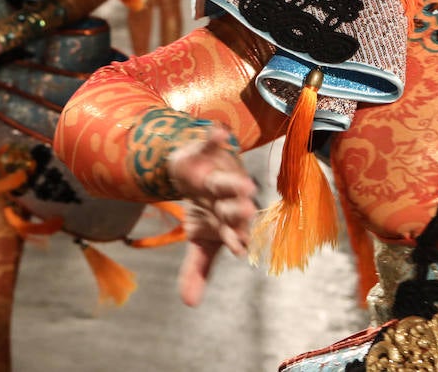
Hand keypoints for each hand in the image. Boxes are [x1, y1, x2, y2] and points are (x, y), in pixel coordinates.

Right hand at [169, 128, 256, 306]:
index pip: (231, 233)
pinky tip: (220, 133)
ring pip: (227, 179)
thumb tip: (189, 305)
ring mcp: (220, 173)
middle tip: (248, 211)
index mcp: (226, 220)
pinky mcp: (209, 151)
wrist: (193, 173)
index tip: (239, 249)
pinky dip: (214, 139)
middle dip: (239, 209)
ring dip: (234, 181)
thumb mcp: (198, 239)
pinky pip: (213, 144)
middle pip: (233, 205)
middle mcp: (228, 197)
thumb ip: (195, 269)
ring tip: (245, 184)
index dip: (234, 239)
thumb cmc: (205, 210)